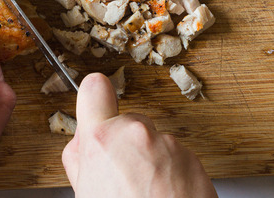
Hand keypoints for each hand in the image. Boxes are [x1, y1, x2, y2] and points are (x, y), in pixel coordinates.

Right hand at [62, 73, 217, 197]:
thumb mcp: (84, 193)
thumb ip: (82, 160)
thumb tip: (84, 145)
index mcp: (101, 139)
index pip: (94, 88)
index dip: (94, 98)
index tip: (95, 107)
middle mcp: (136, 134)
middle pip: (126, 122)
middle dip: (124, 143)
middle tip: (120, 178)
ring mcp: (168, 144)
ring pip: (152, 141)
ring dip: (149, 160)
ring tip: (145, 195)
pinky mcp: (191, 157)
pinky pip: (174, 156)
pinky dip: (171, 172)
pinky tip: (164, 197)